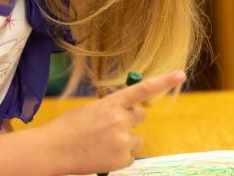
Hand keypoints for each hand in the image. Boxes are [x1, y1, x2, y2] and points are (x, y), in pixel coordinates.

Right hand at [39, 70, 185, 174]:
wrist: (52, 150)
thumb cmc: (67, 128)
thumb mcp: (90, 109)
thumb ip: (111, 108)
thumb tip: (126, 111)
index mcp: (111, 103)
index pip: (142, 89)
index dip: (164, 81)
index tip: (181, 74)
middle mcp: (120, 119)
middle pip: (140, 116)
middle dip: (129, 120)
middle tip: (109, 127)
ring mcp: (122, 140)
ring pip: (136, 139)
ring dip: (124, 140)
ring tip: (101, 144)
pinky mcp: (122, 159)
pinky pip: (130, 156)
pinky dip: (119, 157)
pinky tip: (101, 154)